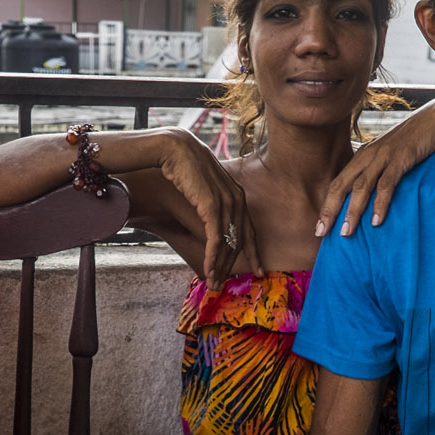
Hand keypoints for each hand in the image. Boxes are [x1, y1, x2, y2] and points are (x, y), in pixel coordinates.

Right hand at [156, 132, 258, 289]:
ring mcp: (226, 203)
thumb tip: (209, 216)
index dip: (254, 253)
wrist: (175, 149)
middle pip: (239, 241)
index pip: (249, 230)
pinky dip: (213, 257)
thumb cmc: (185, 167)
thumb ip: (211, 203)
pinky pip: (215, 238)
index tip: (258, 271)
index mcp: (237, 196)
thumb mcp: (204, 187)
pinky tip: (208, 270)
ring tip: (213, 283)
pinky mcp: (212, 206)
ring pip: (227, 243)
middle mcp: (237, 200)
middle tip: (222, 284)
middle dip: (231, 266)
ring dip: (219, 266)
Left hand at [315, 96, 434, 237]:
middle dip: (329, 211)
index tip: (319, 228)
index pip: (338, 183)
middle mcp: (368, 155)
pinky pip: (386, 184)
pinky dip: (380, 203)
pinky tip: (376, 221)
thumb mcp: (392, 156)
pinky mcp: (401, 158)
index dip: (327, 205)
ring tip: (346, 233)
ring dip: (352, 211)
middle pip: (342, 185)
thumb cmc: (415, 140)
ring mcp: (384, 156)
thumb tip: (374, 199)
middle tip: (321, 233)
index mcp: (364, 156)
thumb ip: (381, 173)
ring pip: (361, 187)